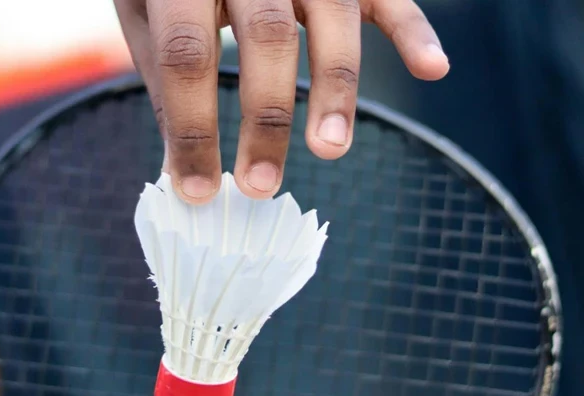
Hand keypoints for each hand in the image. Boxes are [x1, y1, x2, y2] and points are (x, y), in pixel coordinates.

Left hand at [115, 0, 448, 202]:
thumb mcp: (150, 12)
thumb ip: (169, 83)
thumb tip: (177, 173)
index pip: (188, 54)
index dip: (193, 127)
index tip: (196, 190)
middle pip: (267, 36)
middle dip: (266, 119)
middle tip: (259, 186)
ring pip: (333, 18)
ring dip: (336, 89)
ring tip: (329, 151)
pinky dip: (414, 31)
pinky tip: (433, 68)